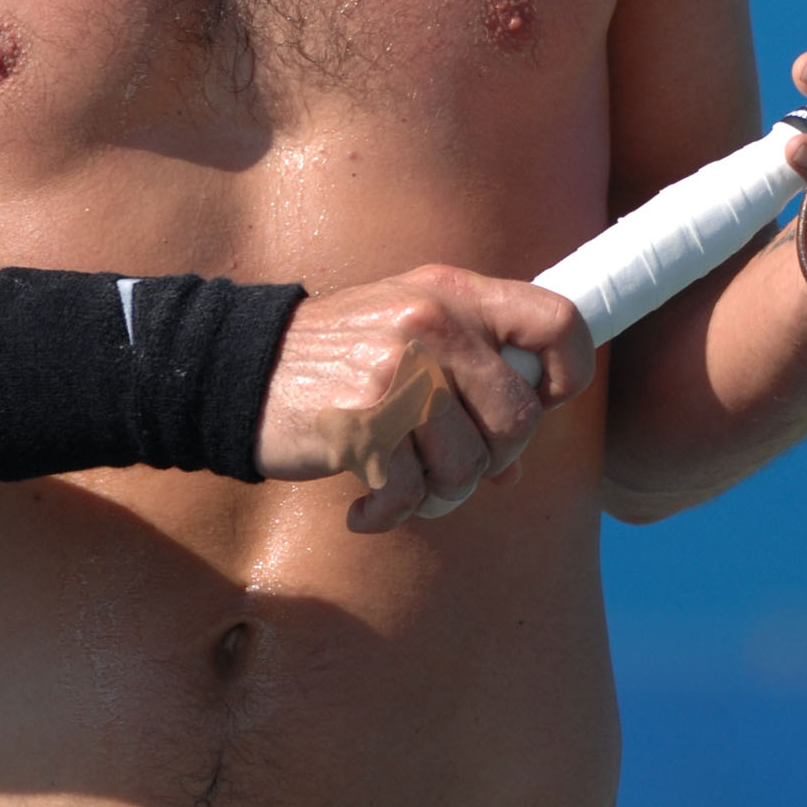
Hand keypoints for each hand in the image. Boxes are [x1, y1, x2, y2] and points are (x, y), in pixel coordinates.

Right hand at [255, 263, 592, 533]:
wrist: (240, 368)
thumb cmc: (339, 358)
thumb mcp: (410, 334)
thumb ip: (470, 375)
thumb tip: (517, 463)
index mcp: (454, 292)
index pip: (558, 321)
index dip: (566, 374)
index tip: (537, 404)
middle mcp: (433, 322)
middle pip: (518, 418)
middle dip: (492, 459)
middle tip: (448, 464)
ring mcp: (398, 371)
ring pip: (469, 467)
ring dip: (438, 494)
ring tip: (400, 482)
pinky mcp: (362, 422)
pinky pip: (412, 494)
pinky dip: (390, 513)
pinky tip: (365, 506)